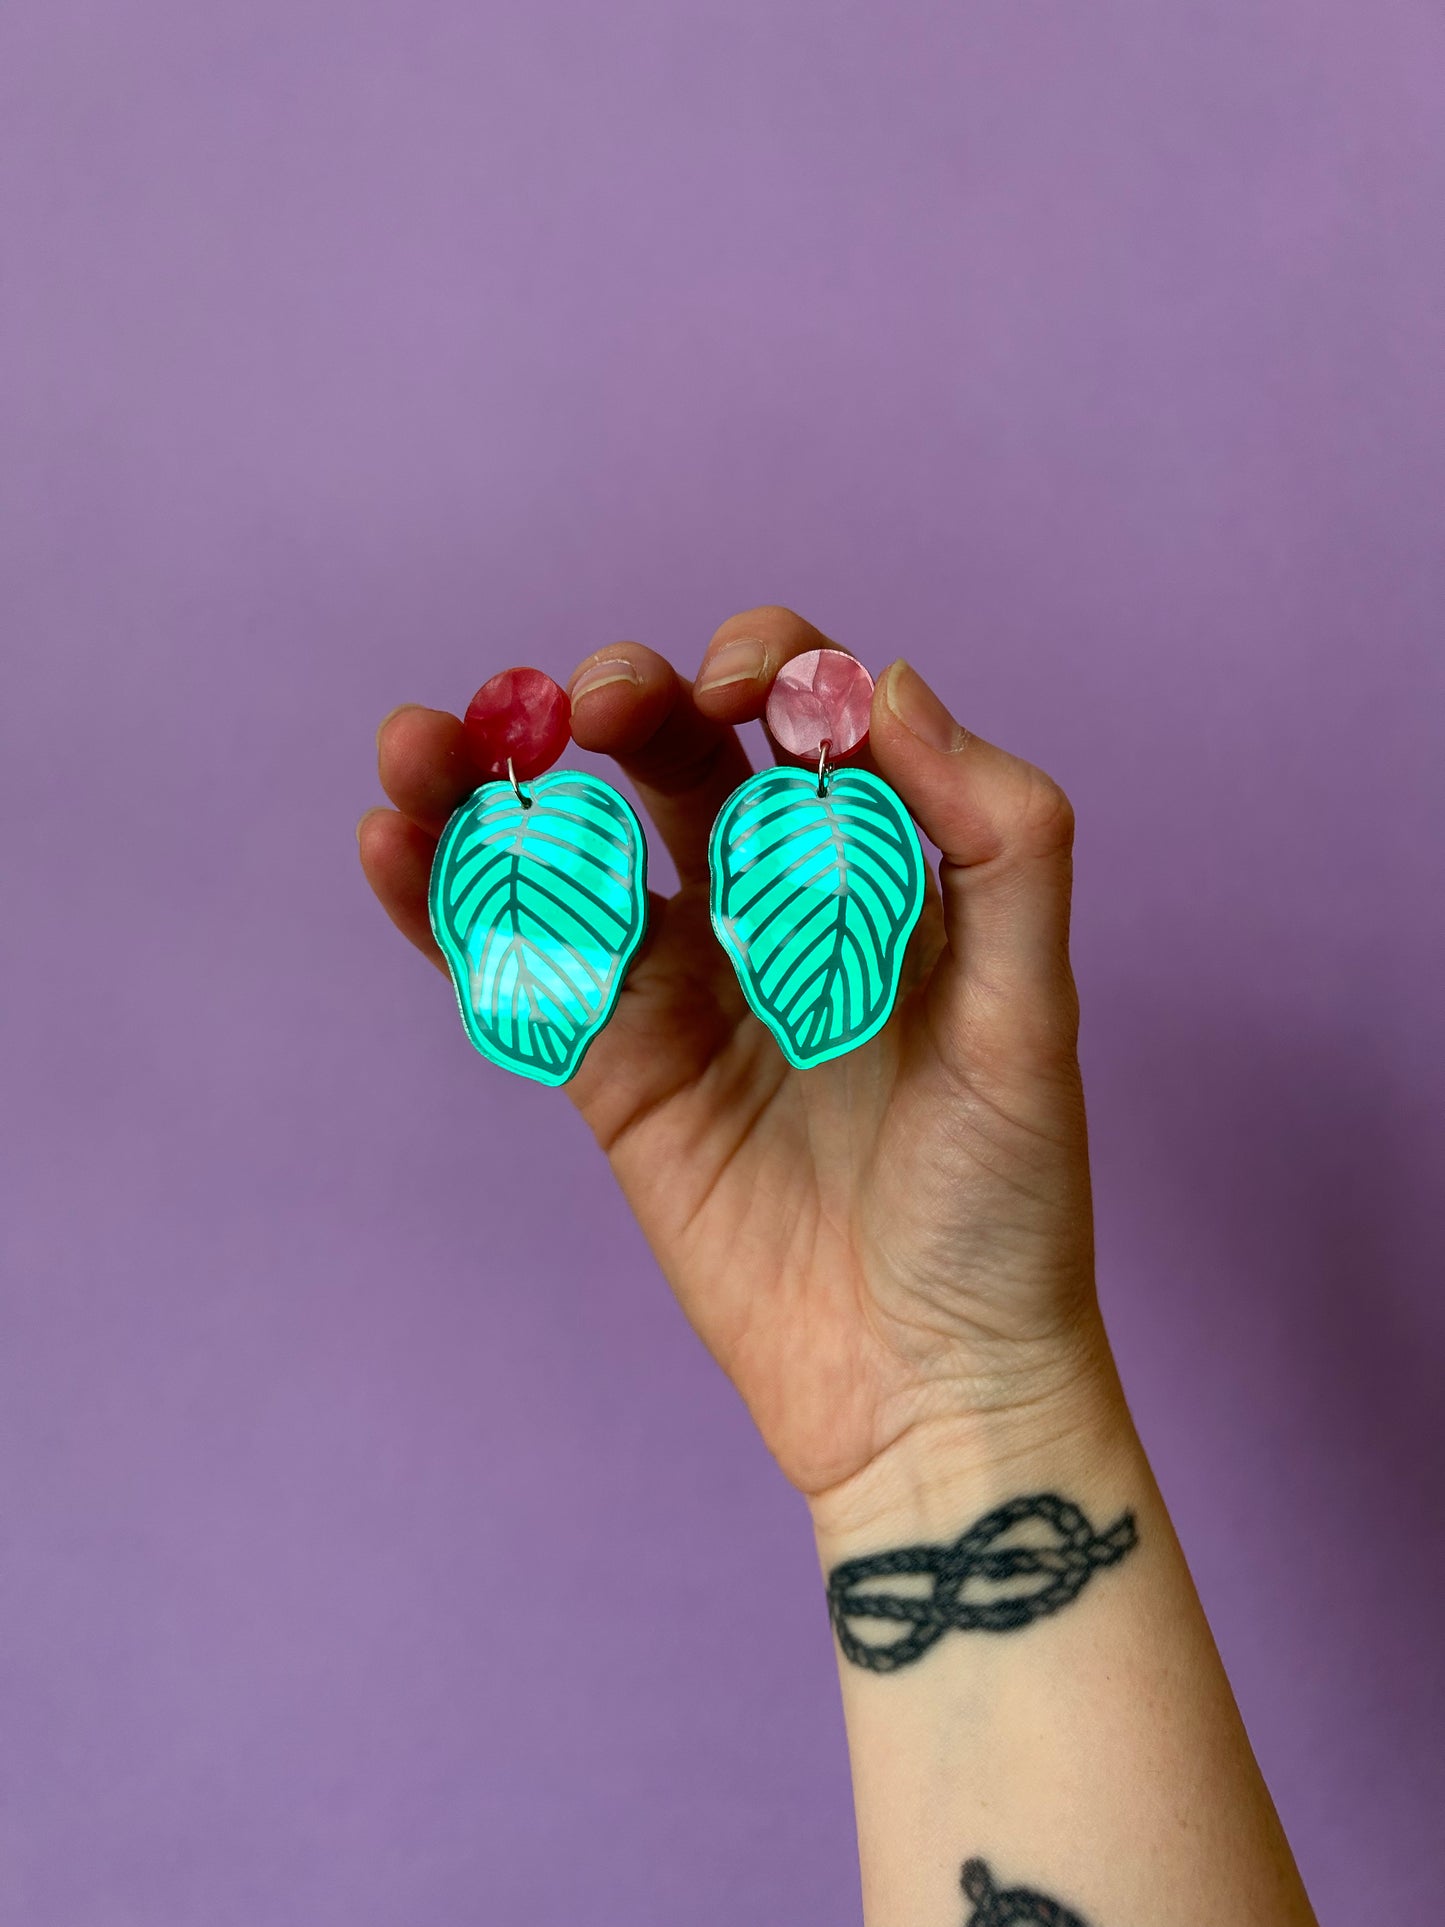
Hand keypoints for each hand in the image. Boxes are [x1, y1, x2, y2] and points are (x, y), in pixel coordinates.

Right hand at [359, 607, 1115, 1517]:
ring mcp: (685, 992)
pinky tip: (395, 842)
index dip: (767, 671)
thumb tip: (890, 684)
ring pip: (576, 853)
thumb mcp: (1033, 1015)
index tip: (740, 691)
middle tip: (589, 709)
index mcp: (884, 878)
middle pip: (676, 761)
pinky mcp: (613, 1073)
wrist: (928, 1385)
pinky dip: (449, 906)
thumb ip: (1002, 842)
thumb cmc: (1005, 1204)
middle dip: (625, 705)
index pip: (809, 725)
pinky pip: (520, 970)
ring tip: (423, 744)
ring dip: (491, 785)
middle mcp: (775, 915)